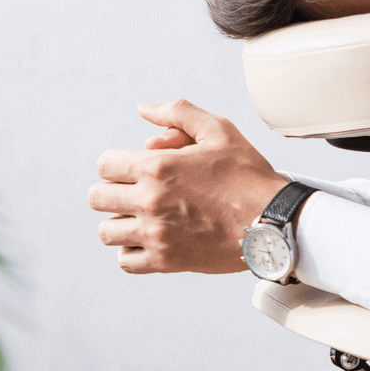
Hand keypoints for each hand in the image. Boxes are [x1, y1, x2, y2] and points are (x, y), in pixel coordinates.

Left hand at [89, 100, 288, 274]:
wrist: (272, 221)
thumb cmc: (247, 175)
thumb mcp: (218, 130)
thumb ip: (178, 113)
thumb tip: (145, 109)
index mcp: (158, 167)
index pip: (104, 165)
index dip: (116, 163)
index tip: (132, 169)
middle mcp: (150, 201)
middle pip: (97, 198)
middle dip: (112, 191)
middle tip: (134, 192)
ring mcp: (156, 234)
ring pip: (106, 232)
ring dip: (119, 222)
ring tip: (141, 217)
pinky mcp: (165, 261)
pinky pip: (125, 261)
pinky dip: (131, 251)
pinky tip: (149, 239)